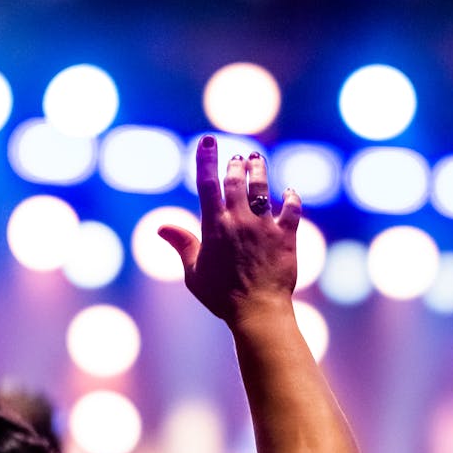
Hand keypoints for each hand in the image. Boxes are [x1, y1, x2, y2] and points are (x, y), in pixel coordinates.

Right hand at [158, 136, 300, 325]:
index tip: (208, 141)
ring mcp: (265, 226)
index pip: (207, 184)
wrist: (257, 311)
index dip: (206, 159)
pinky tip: (290, 192)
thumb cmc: (221, 296)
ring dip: (260, 171)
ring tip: (258, 160)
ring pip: (263, 189)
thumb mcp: (193, 272)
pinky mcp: (286, 236)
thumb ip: (181, 244)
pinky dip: (292, 198)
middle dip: (237, 164)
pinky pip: (292, 209)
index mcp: (214, 226)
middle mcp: (240, 220)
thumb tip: (160, 227)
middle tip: (239, 157)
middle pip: (237, 181)